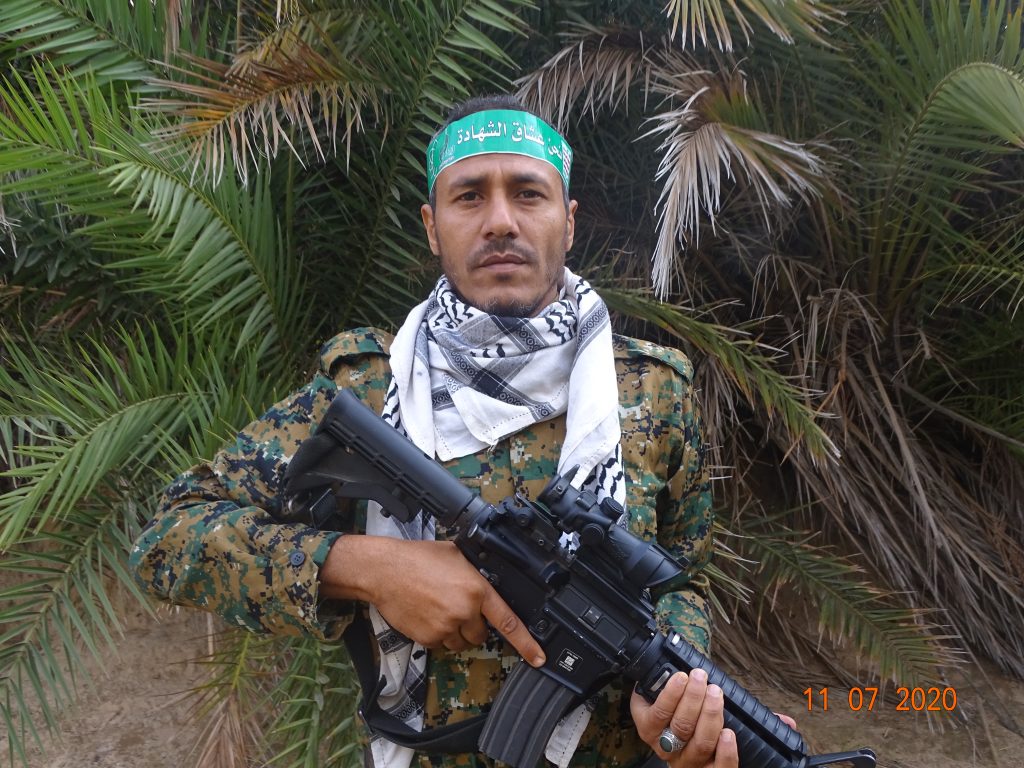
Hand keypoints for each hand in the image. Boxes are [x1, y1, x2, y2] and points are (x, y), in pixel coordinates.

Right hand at [320, 536, 545, 665]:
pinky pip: (441, 645)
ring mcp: (445, 627)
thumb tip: (489, 584)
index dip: (526, 643)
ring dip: (456, 632)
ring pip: (461, 643)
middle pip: (481, 634)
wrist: (385, 570)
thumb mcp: (457, 555)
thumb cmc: (418, 558)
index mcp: (477, 590)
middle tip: (456, 606)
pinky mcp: (428, 638)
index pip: (508, 621)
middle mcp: (464, 611)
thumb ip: (477, 573)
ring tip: (438, 608)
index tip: (539, 658)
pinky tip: (426, 614)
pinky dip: (437, 635)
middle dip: (473, 625)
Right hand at [630, 669, 734, 767]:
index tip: (682, 676)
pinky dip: (726, 752)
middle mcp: (668, 748)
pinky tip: (728, 733)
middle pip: (681, 726)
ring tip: (715, 692)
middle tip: (701, 677)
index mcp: (650, 730)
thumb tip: (664, 663)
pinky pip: (719, 767)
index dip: (671, 694)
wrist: (681, 748)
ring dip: (710, 715)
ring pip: (701, 743)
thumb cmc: (668, 716)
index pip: (658, 713)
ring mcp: (689, 761)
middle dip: (693, 698)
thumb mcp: (654, 701)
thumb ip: (657, 687)